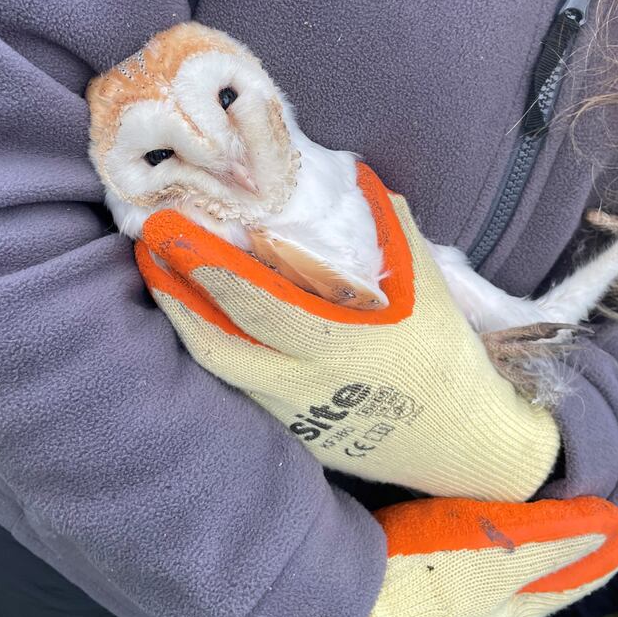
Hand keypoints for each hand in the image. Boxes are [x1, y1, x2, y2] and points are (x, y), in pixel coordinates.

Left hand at [137, 165, 559, 500]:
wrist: (467, 440)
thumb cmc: (447, 354)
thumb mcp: (427, 284)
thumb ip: (390, 229)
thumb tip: (356, 176)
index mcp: (335, 344)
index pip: (251, 302)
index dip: (204, 265)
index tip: (169, 230)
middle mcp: (302, 387)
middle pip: (213, 344)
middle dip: (173, 296)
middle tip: (150, 253)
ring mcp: (294, 419)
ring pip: (220, 371)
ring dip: (188, 324)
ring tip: (168, 283)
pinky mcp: (297, 438)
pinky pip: (243, 390)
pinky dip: (223, 351)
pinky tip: (210, 323)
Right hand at [312, 489, 617, 616]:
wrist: (332, 602)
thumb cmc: (419, 579)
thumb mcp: (496, 555)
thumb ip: (556, 538)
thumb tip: (617, 521)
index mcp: (521, 601)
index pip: (589, 565)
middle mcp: (494, 594)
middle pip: (554, 553)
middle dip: (580, 515)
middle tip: (592, 465)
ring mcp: (456, 580)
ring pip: (515, 541)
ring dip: (537, 507)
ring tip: (548, 466)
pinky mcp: (422, 558)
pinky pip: (475, 530)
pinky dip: (495, 505)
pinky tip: (483, 480)